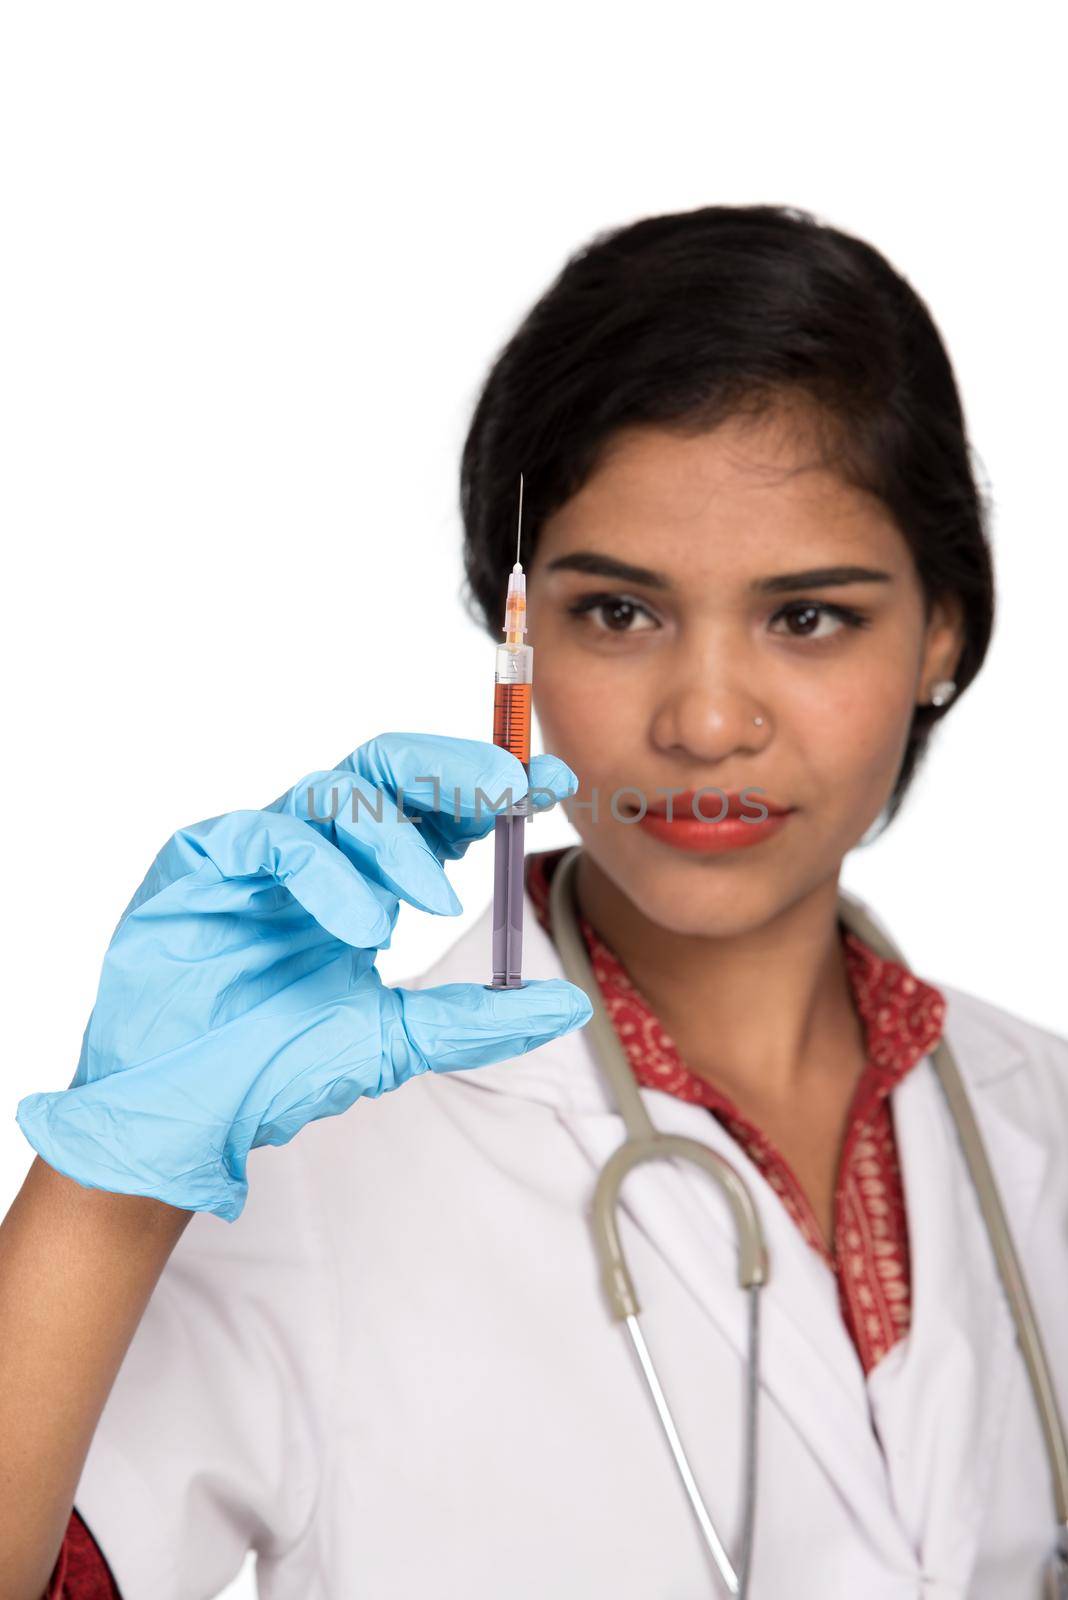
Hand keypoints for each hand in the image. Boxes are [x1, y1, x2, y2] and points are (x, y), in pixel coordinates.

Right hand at [16, 733, 591, 1221]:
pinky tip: (363, 925)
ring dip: (396, 838)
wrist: (184, 1116)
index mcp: (362, 878)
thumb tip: (571, 1006)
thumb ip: (479, 1021)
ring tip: (432, 900)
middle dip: (455, 769)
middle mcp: (314, 849)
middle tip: (509, 790)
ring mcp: (256, 850)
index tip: (555, 784)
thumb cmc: (272, 1068)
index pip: (434, 806)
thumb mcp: (397, 1043)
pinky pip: (270, 837)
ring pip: (335, 791)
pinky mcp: (201, 861)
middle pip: (388, 767)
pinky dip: (328, 873)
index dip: (492, 788)